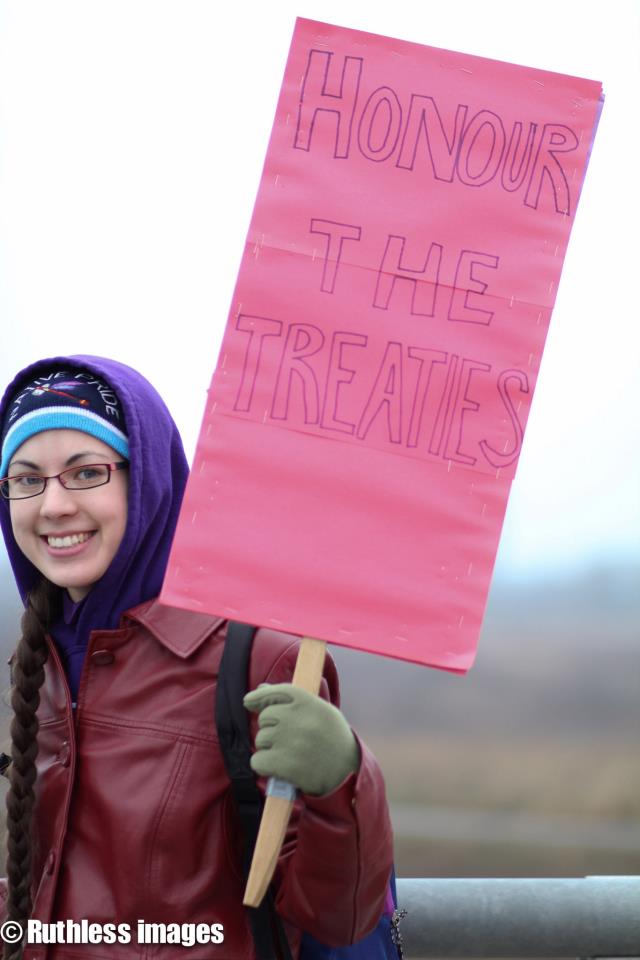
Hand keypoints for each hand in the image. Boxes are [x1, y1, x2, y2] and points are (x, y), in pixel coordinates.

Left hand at [243, 683, 359, 795]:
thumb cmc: (332, 739)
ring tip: (287, 755)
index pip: (276, 692)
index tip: (249, 702)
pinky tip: (279, 768)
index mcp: (309, 702)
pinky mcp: (285, 764)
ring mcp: (291, 741)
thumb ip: (292, 700)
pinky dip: (264, 766)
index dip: (260, 697)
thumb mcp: (320, 712)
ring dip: (268, 748)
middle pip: (265, 717)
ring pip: (260, 740)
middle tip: (286, 740)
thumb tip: (260, 689)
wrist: (348, 773)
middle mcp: (299, 718)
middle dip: (270, 728)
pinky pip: (257, 761)